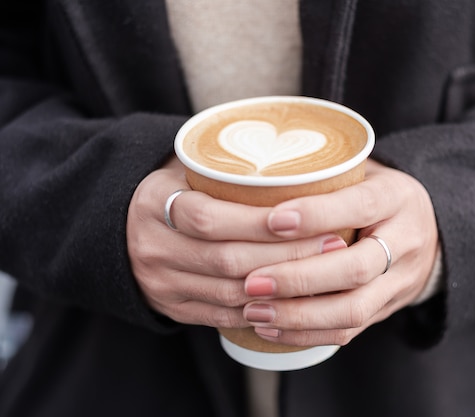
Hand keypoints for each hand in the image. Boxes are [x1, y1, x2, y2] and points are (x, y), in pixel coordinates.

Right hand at [126, 157, 345, 327]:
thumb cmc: (173, 188)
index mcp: (155, 204)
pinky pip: (222, 316)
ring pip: (229, 293)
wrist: (118, 227)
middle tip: (333, 244)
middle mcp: (154, 248)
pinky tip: (295, 300)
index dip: (256, 221)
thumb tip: (299, 162)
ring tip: (324, 272)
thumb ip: (226, 168)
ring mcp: (162, 284)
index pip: (208, 217)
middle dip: (287, 255)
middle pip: (227, 259)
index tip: (300, 217)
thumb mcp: (185, 166)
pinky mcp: (172, 308)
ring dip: (282, 286)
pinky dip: (261, 310)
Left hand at [242, 159, 439, 346]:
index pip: (360, 205)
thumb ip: (323, 175)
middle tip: (252, 282)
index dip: (317, 215)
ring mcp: (399, 281)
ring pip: (354, 309)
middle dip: (299, 278)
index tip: (272, 221)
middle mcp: (404, 241)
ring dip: (298, 316)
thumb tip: (256, 176)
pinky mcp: (386, 309)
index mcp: (396, 197)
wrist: (428, 230)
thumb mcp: (362, 170)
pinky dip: (306, 334)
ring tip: (254, 310)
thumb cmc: (376, 193)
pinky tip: (270, 328)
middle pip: (356, 269)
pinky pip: (349, 331)